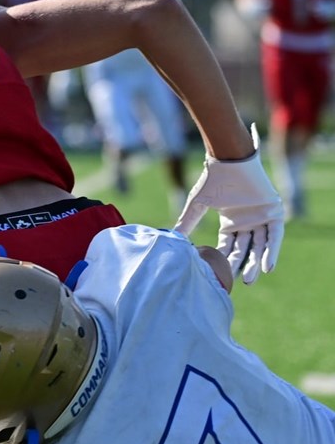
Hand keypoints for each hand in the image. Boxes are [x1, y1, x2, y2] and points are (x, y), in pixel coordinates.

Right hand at [173, 125, 283, 283]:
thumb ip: (187, 221)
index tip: (218, 276)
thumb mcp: (197, 205)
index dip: (224, 260)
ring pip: (260, 245)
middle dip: (241, 266)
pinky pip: (275, 236)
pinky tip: (268, 266)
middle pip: (245, 249)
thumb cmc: (213, 179)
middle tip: (238, 284)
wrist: (229, 160)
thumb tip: (169, 236)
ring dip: (257, 263)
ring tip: (250, 279)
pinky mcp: (274, 213)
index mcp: (231, 221)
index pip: (228, 246)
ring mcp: (261, 217)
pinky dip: (272, 251)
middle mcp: (247, 222)